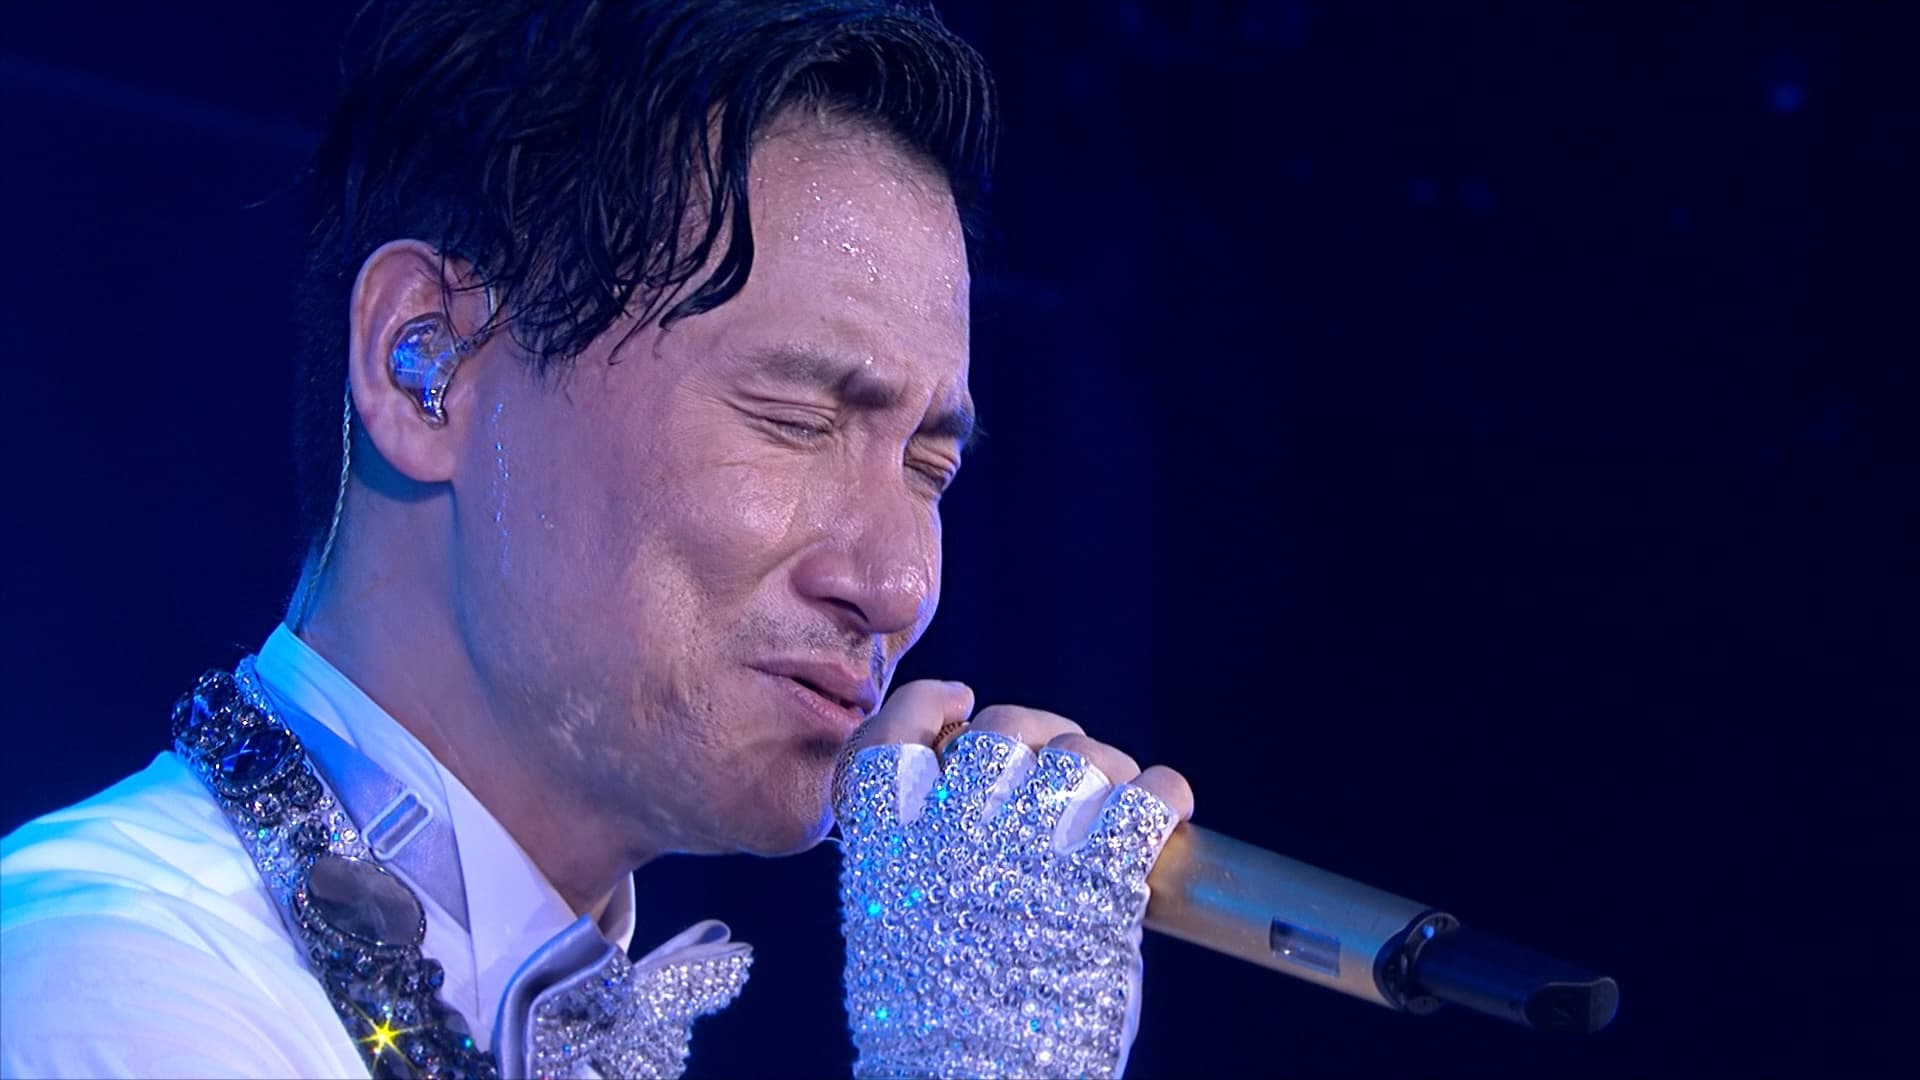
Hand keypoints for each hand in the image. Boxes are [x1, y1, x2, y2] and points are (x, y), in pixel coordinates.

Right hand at [833, 681, 1194, 1078]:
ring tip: (1114, 791)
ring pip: (1077, 755)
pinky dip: (1162, 790)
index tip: (958, 703)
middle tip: (1055, 764)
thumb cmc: (936, 1034)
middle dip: (1035, 736)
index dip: (928, 706)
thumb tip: (974, 818)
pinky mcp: (1100, 880)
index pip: (895, 735)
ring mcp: (1026, 849)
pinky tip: (1167, 800)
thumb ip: (921, 866)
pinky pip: (1144, 797)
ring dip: (1103, 765)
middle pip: (1000, 733)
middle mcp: (952, 833)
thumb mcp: (893, 934)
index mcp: (887, 848)